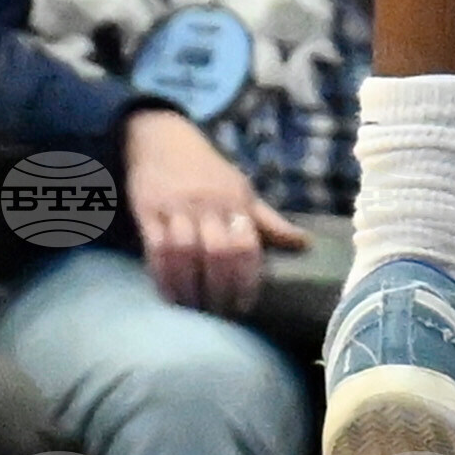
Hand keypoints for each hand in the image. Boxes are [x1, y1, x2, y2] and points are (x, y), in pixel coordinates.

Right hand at [125, 105, 302, 312]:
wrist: (161, 138)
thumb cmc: (208, 171)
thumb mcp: (242, 190)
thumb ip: (268, 222)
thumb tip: (305, 245)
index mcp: (236, 200)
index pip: (248, 244)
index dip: (248, 279)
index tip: (245, 305)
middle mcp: (209, 204)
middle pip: (219, 252)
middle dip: (220, 289)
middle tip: (220, 315)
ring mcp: (178, 208)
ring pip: (186, 253)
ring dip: (190, 288)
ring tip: (195, 311)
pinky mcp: (149, 211)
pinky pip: (156, 249)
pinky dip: (163, 277)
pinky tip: (170, 296)